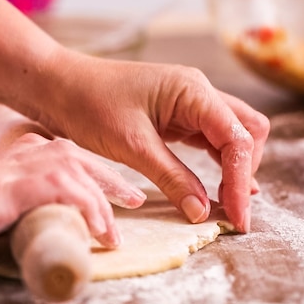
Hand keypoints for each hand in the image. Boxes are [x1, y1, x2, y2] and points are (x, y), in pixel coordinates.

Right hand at [0, 129, 144, 270]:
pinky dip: (83, 205)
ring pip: (71, 169)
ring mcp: (6, 173)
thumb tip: (25, 227)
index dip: (86, 171)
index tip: (109, 188)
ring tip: (118, 229)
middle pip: (71, 154)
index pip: (53, 157)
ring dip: (101, 196)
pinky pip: (55, 188)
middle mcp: (8, 163)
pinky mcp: (2, 190)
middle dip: (107, 175)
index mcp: (2, 167)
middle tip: (135, 198)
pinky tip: (98, 228)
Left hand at [27, 50, 269, 232]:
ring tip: (227, 205)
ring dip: (233, 168)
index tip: (237, 217)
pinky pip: (208, 138)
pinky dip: (215, 162)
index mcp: (193, 91)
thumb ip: (172, 178)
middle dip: (245, 170)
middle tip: (233, 211)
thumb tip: (203, 212)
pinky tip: (213, 186)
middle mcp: (198, 92)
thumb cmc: (89, 105)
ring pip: (230, 135)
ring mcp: (187, 102)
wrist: (57, 86)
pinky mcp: (175, 114)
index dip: (241, 180)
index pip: (237, 137)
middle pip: (246, 131)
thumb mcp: (132, 147)